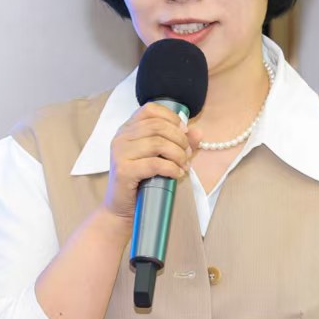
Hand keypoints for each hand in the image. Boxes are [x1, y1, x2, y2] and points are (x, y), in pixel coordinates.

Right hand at [102, 103, 201, 220]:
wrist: (122, 208)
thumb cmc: (142, 182)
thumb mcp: (162, 158)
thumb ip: (179, 144)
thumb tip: (198, 133)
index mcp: (128, 129)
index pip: (150, 110)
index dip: (171, 118)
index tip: (184, 132)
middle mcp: (121, 137)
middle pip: (157, 126)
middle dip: (179, 139)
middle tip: (187, 154)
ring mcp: (120, 153)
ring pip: (157, 143)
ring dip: (177, 154)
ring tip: (184, 165)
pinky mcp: (123, 170)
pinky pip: (154, 164)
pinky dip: (171, 168)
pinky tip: (177, 174)